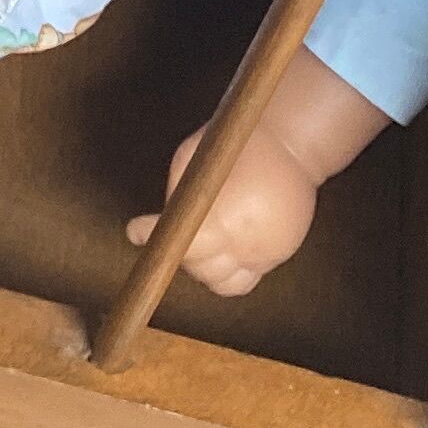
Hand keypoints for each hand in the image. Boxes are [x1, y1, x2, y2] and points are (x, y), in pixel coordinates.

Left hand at [124, 124, 321, 295]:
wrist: (291, 145)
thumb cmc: (239, 143)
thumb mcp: (195, 158)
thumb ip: (178, 192)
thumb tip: (161, 218)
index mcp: (223, 219)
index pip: (182, 244)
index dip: (153, 237)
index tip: (135, 230)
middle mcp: (243, 242)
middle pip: (198, 268)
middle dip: (177, 252)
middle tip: (168, 234)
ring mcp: (262, 253)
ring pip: (220, 283)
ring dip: (202, 268)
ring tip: (195, 245)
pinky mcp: (275, 256)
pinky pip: (244, 282)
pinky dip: (226, 275)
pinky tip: (218, 254)